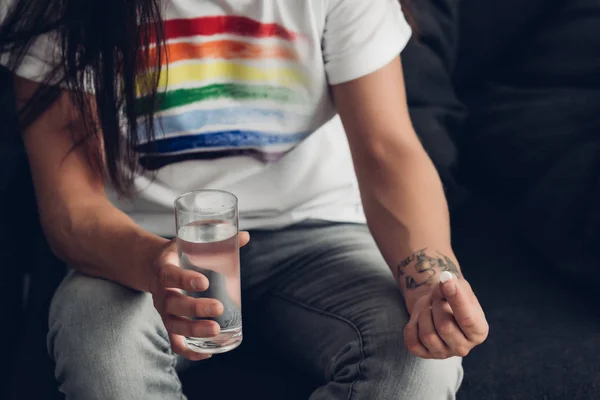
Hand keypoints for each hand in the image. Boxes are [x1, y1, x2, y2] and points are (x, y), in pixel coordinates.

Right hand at [149, 232, 249, 360]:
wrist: (152, 265)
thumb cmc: (179, 253)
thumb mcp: (191, 242)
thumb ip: (215, 238)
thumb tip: (244, 236)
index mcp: (164, 269)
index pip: (171, 276)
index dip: (185, 280)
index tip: (204, 282)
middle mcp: (161, 292)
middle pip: (174, 304)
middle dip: (195, 308)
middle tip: (217, 308)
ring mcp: (163, 310)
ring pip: (173, 325)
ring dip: (193, 330)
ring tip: (215, 331)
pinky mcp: (168, 322)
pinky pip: (174, 341)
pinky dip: (188, 351)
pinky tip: (207, 355)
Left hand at [403, 273, 488, 358]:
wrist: (433, 305)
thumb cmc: (450, 297)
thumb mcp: (458, 287)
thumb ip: (455, 286)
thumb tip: (447, 281)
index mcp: (478, 331)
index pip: (467, 320)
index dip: (456, 300)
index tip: (446, 282)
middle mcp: (463, 347)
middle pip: (444, 328)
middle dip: (437, 307)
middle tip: (437, 300)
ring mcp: (444, 353)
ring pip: (427, 336)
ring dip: (423, 315)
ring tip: (428, 309)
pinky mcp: (425, 354)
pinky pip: (412, 343)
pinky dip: (411, 327)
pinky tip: (418, 321)